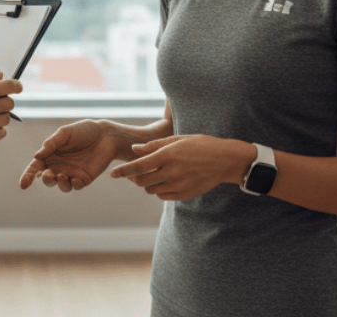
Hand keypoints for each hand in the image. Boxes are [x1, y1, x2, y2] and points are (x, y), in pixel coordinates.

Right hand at [19, 120, 118, 192]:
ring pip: (61, 186)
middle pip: (47, 179)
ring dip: (59, 184)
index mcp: (51, 155)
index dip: (28, 176)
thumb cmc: (84, 131)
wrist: (106, 135)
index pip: (36, 167)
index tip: (23, 185)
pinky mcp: (84, 178)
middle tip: (49, 174)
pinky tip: (76, 178)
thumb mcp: (65, 133)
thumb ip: (51, 144)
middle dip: (46, 180)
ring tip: (62, 175)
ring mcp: (72, 173)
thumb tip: (36, 156)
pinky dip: (74, 184)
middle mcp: (59, 166)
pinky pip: (76, 186)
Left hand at [110, 135, 250, 200]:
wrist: (225, 160)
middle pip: (142, 181)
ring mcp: (179, 185)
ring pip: (151, 190)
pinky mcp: (184, 195)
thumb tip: (134, 149)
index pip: (138, 166)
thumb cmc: (200, 145)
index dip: (123, 171)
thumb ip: (154, 145)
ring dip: (147, 184)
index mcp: (168, 155)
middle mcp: (172, 172)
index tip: (112, 174)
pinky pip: (163, 196)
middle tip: (135, 171)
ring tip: (153, 174)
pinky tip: (165, 181)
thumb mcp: (177, 140)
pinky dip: (159, 190)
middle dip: (134, 177)